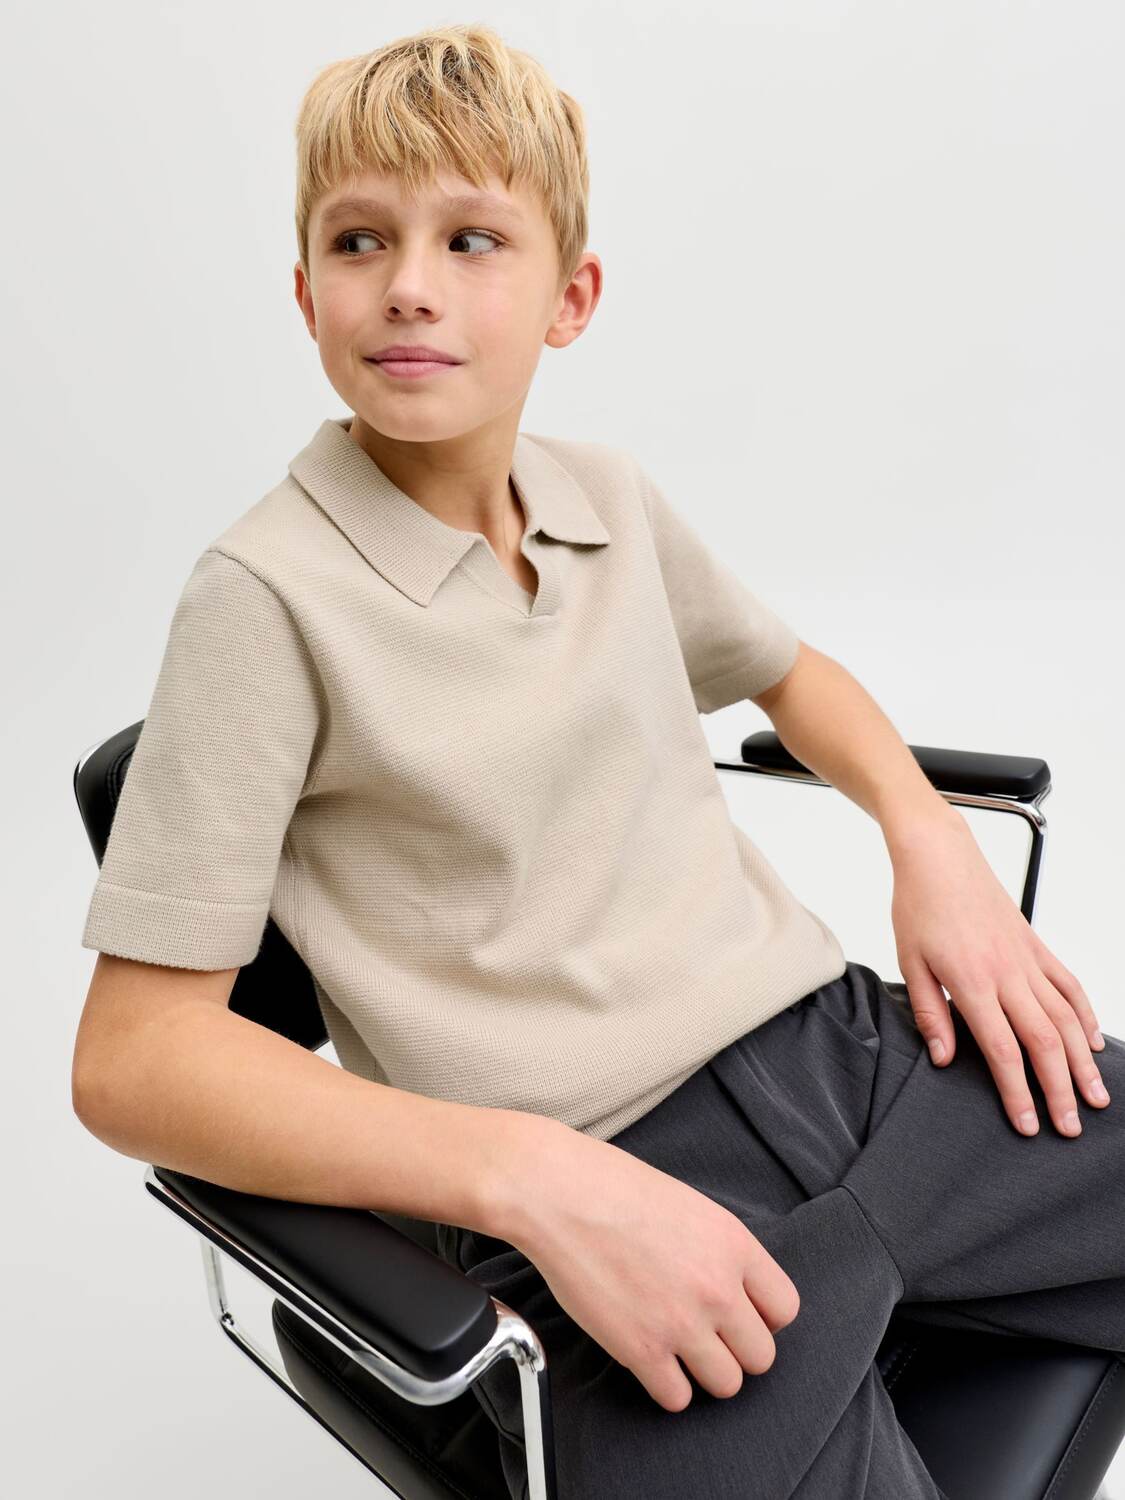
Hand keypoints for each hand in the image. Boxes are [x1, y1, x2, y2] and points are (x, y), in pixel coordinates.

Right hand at [499, 1117, 800, 1411]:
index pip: (784, 1309)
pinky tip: (650, 1358)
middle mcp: (718, 1288)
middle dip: (735, 1350)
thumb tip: (734, 1286)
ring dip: (703, 1372)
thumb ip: (720, 1250)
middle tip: (706, 1336)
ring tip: (678, 1350)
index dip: (761, 1318)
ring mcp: (682, 1322)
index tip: (739, 1316)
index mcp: (734, 1245)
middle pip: (762, 1356)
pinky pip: (677, 1398)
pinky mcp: (642, 1349)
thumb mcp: (690, 1206)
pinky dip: (665, 1386)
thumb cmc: (614, 1187)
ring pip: (727, 1385)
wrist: (559, 1193)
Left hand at [886, 808, 1108, 1137]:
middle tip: (1070, 1126)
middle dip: (1059, 1089)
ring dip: (1081, 1061)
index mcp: (971, 982)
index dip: (1017, 1092)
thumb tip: (943, 1058)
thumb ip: (928, 1013)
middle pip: (1043, 1041)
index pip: (1001, 1050)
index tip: (1028, 1125)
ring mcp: (1026, 959)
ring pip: (1065, 1018)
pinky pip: (1068, 984)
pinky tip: (1091, 1041)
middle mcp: (1006, 974)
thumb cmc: (919, 906)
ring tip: (1094, 1096)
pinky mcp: (1035, 945)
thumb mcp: (910, 962)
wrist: (939, 856)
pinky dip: (1084, 1015)